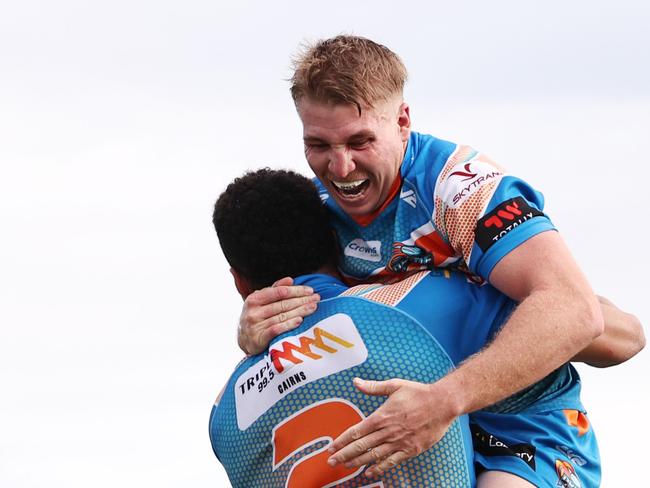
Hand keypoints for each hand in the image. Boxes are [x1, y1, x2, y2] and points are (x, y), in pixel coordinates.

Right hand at [237, 277, 319, 354]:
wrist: (244, 340)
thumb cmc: (257, 316)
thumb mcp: (261, 301)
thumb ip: (275, 289)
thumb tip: (290, 279)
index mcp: (254, 299)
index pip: (279, 292)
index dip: (296, 290)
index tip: (310, 290)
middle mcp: (253, 311)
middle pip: (282, 304)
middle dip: (301, 300)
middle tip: (316, 299)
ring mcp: (255, 325)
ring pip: (281, 316)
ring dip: (299, 311)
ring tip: (312, 308)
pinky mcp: (259, 338)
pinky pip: (276, 330)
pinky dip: (288, 325)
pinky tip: (299, 321)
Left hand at [327, 378, 456, 477]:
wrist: (442, 403)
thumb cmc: (419, 393)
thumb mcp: (394, 385)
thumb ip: (373, 387)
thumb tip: (356, 382)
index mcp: (382, 416)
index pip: (356, 431)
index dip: (342, 441)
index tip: (331, 447)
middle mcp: (388, 431)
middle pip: (361, 446)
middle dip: (344, 455)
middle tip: (331, 462)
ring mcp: (399, 442)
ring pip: (373, 456)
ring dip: (357, 462)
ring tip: (345, 466)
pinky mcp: (410, 450)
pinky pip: (391, 462)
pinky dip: (379, 468)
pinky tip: (369, 472)